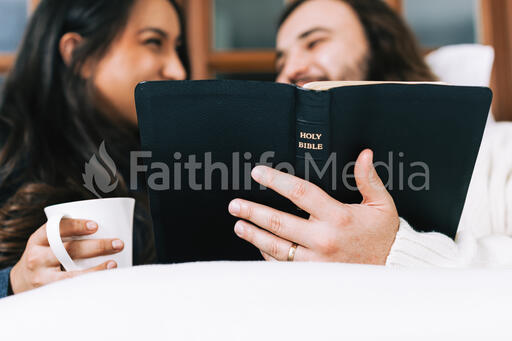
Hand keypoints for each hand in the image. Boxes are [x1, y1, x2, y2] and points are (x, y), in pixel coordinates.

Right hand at [10, 218, 123, 293]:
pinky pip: (70, 289)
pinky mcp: (48, 293)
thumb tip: (105, 227)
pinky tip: (101, 281)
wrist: (20, 282)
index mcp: (38, 240)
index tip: (95, 225)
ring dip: (96, 269)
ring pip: (71, 274)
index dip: (76, 226)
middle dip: (97, 246)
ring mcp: (42, 277)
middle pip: (68, 250)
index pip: (55, 229)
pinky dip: (88, 285)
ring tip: (113, 264)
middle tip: (117, 244)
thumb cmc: (43, 257)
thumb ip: (66, 235)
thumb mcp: (46, 242)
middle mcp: (37, 258)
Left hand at [228, 149, 398, 264]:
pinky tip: (258, 244)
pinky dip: (267, 254)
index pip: (300, 193)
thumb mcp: (381, 205)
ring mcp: (316, 260)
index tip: (259, 173)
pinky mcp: (313, 275)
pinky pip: (283, 265)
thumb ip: (368, 179)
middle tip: (235, 205)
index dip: (276, 180)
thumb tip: (364, 154)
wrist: (390, 268)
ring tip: (238, 225)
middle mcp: (324, 239)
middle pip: (279, 222)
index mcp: (338, 217)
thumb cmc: (382, 235)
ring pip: (276, 246)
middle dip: (253, 211)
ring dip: (254, 234)